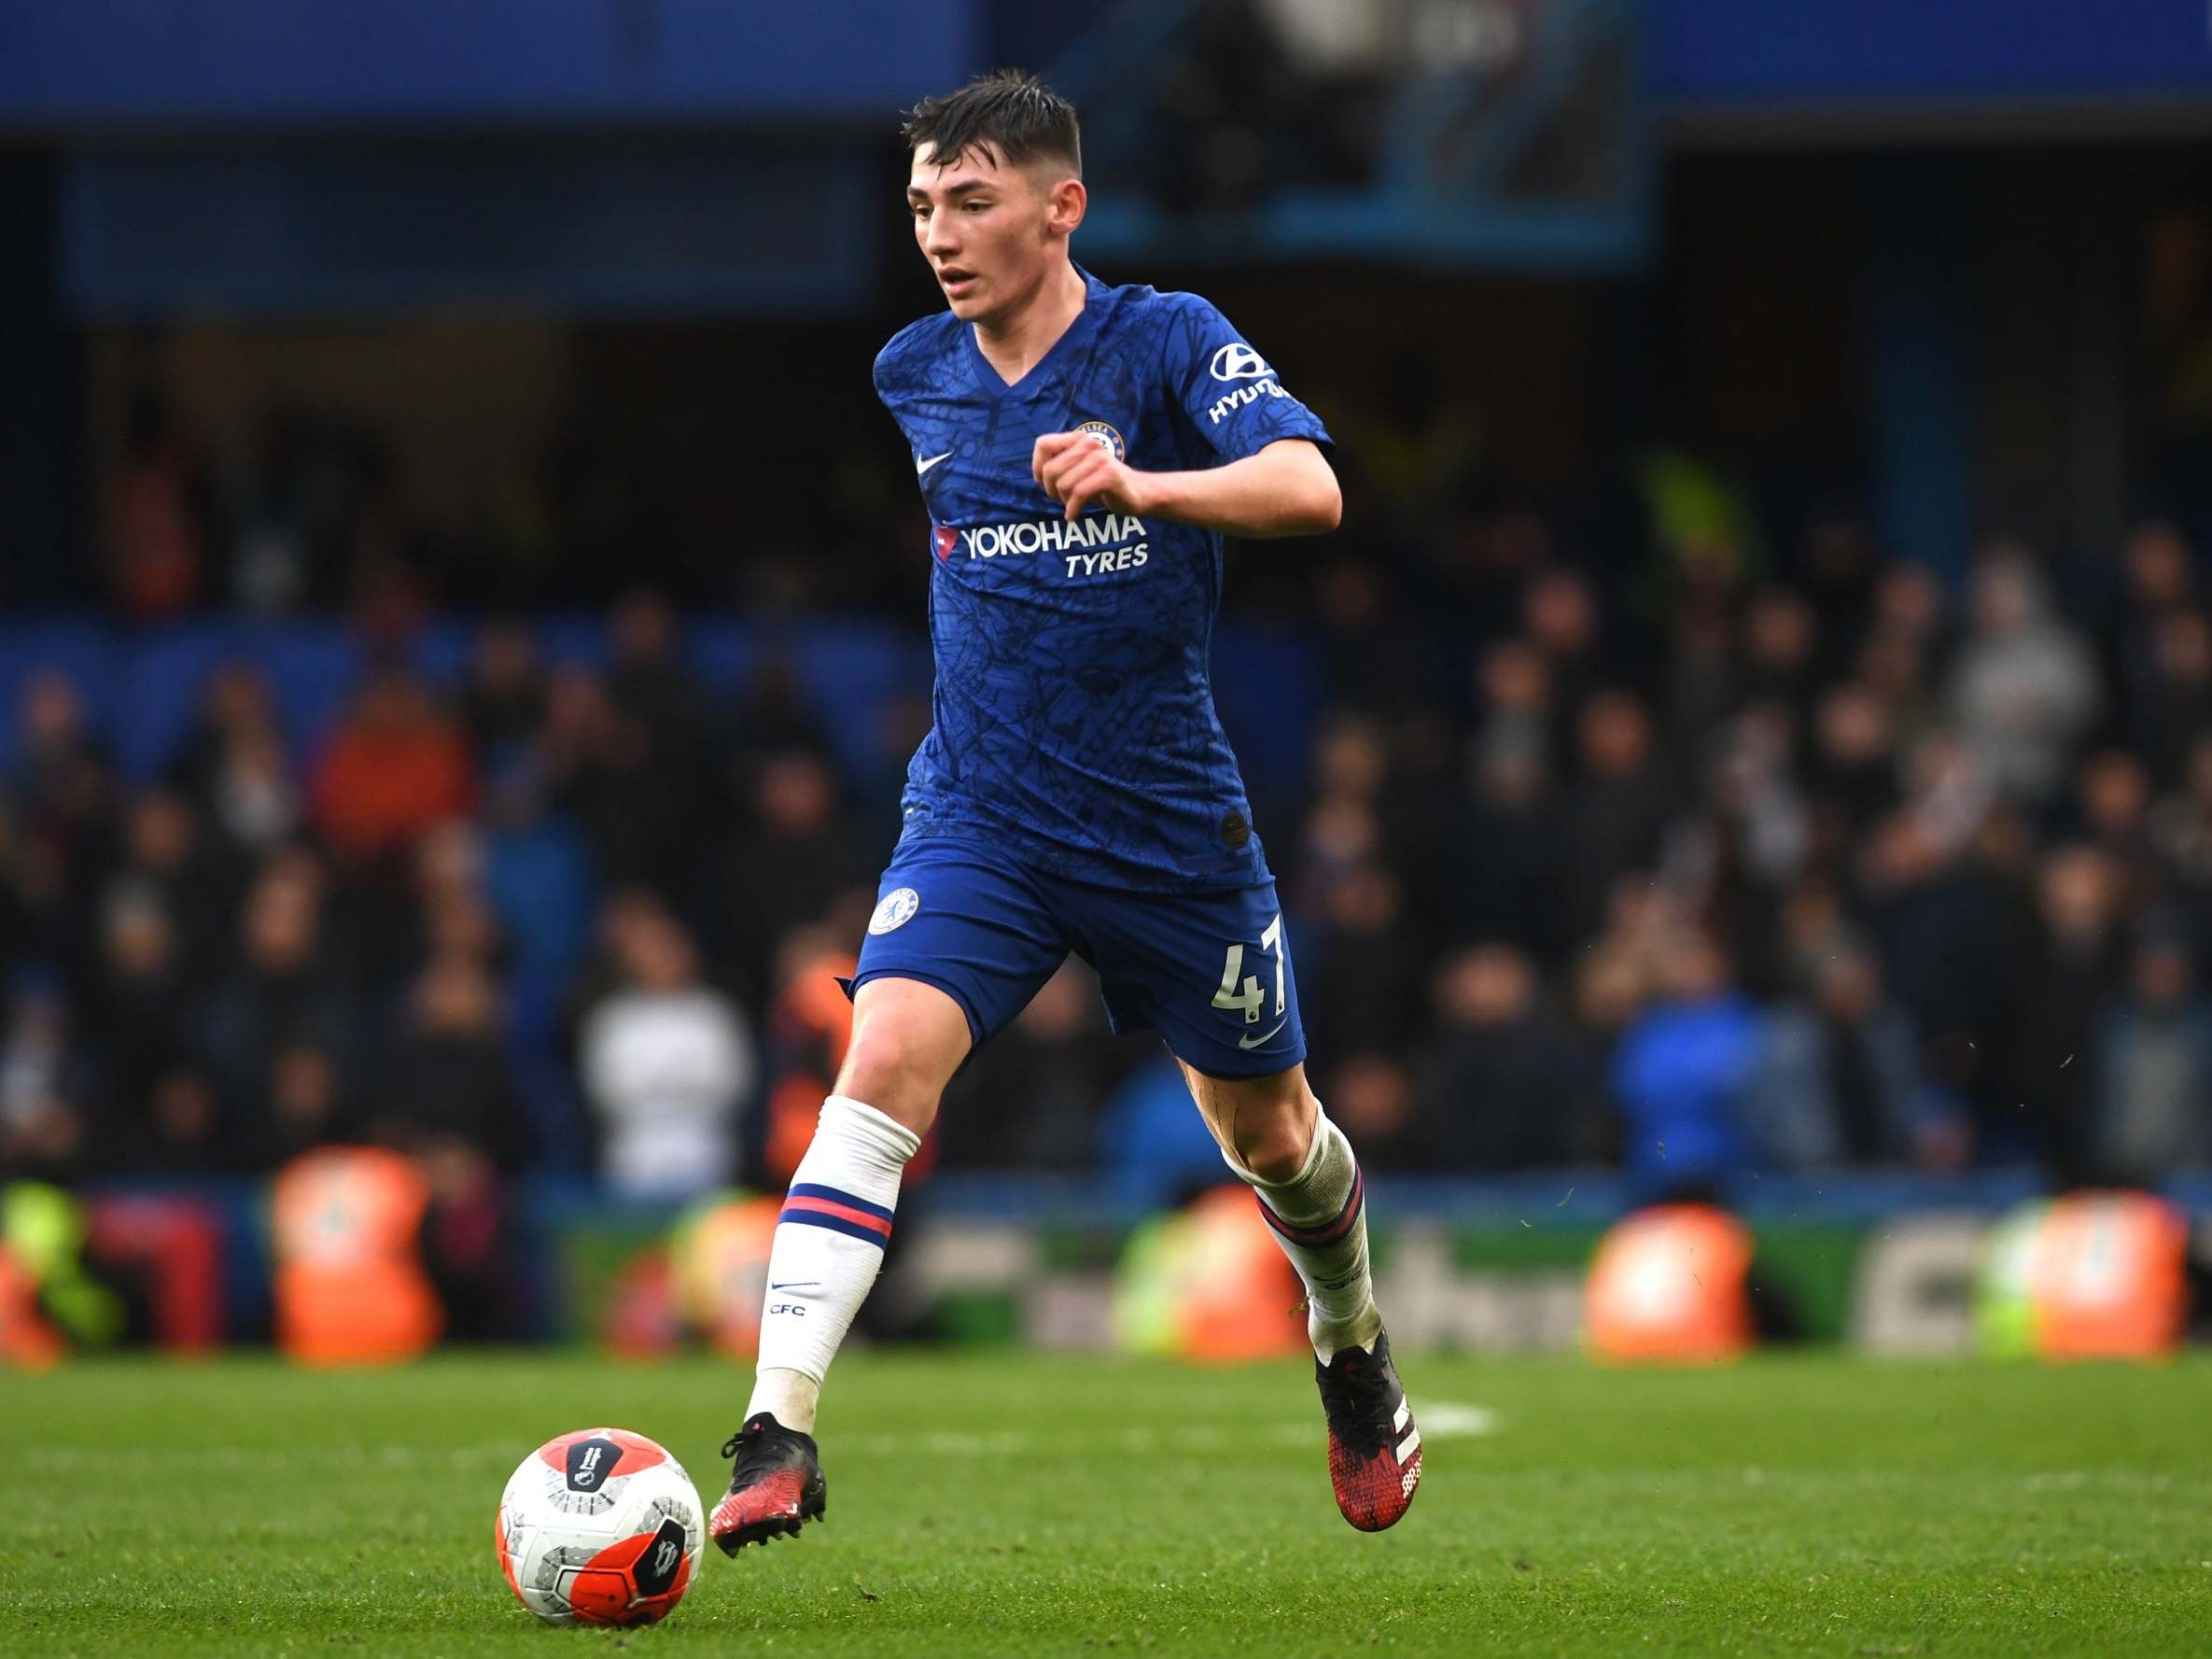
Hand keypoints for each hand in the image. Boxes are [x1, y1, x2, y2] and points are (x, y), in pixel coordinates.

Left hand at [1032, 431, 1152, 519]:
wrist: (1136, 493)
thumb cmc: (1100, 484)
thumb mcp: (1076, 470)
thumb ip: (1057, 465)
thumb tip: (1037, 474)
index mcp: (1078, 439)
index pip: (1043, 444)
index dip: (1037, 466)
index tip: (1045, 482)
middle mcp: (1089, 444)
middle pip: (1050, 470)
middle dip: (1051, 490)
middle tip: (1061, 499)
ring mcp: (1100, 458)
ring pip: (1063, 484)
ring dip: (1063, 501)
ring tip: (1072, 504)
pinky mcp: (1109, 475)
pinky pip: (1079, 494)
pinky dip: (1072, 509)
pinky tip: (1073, 515)